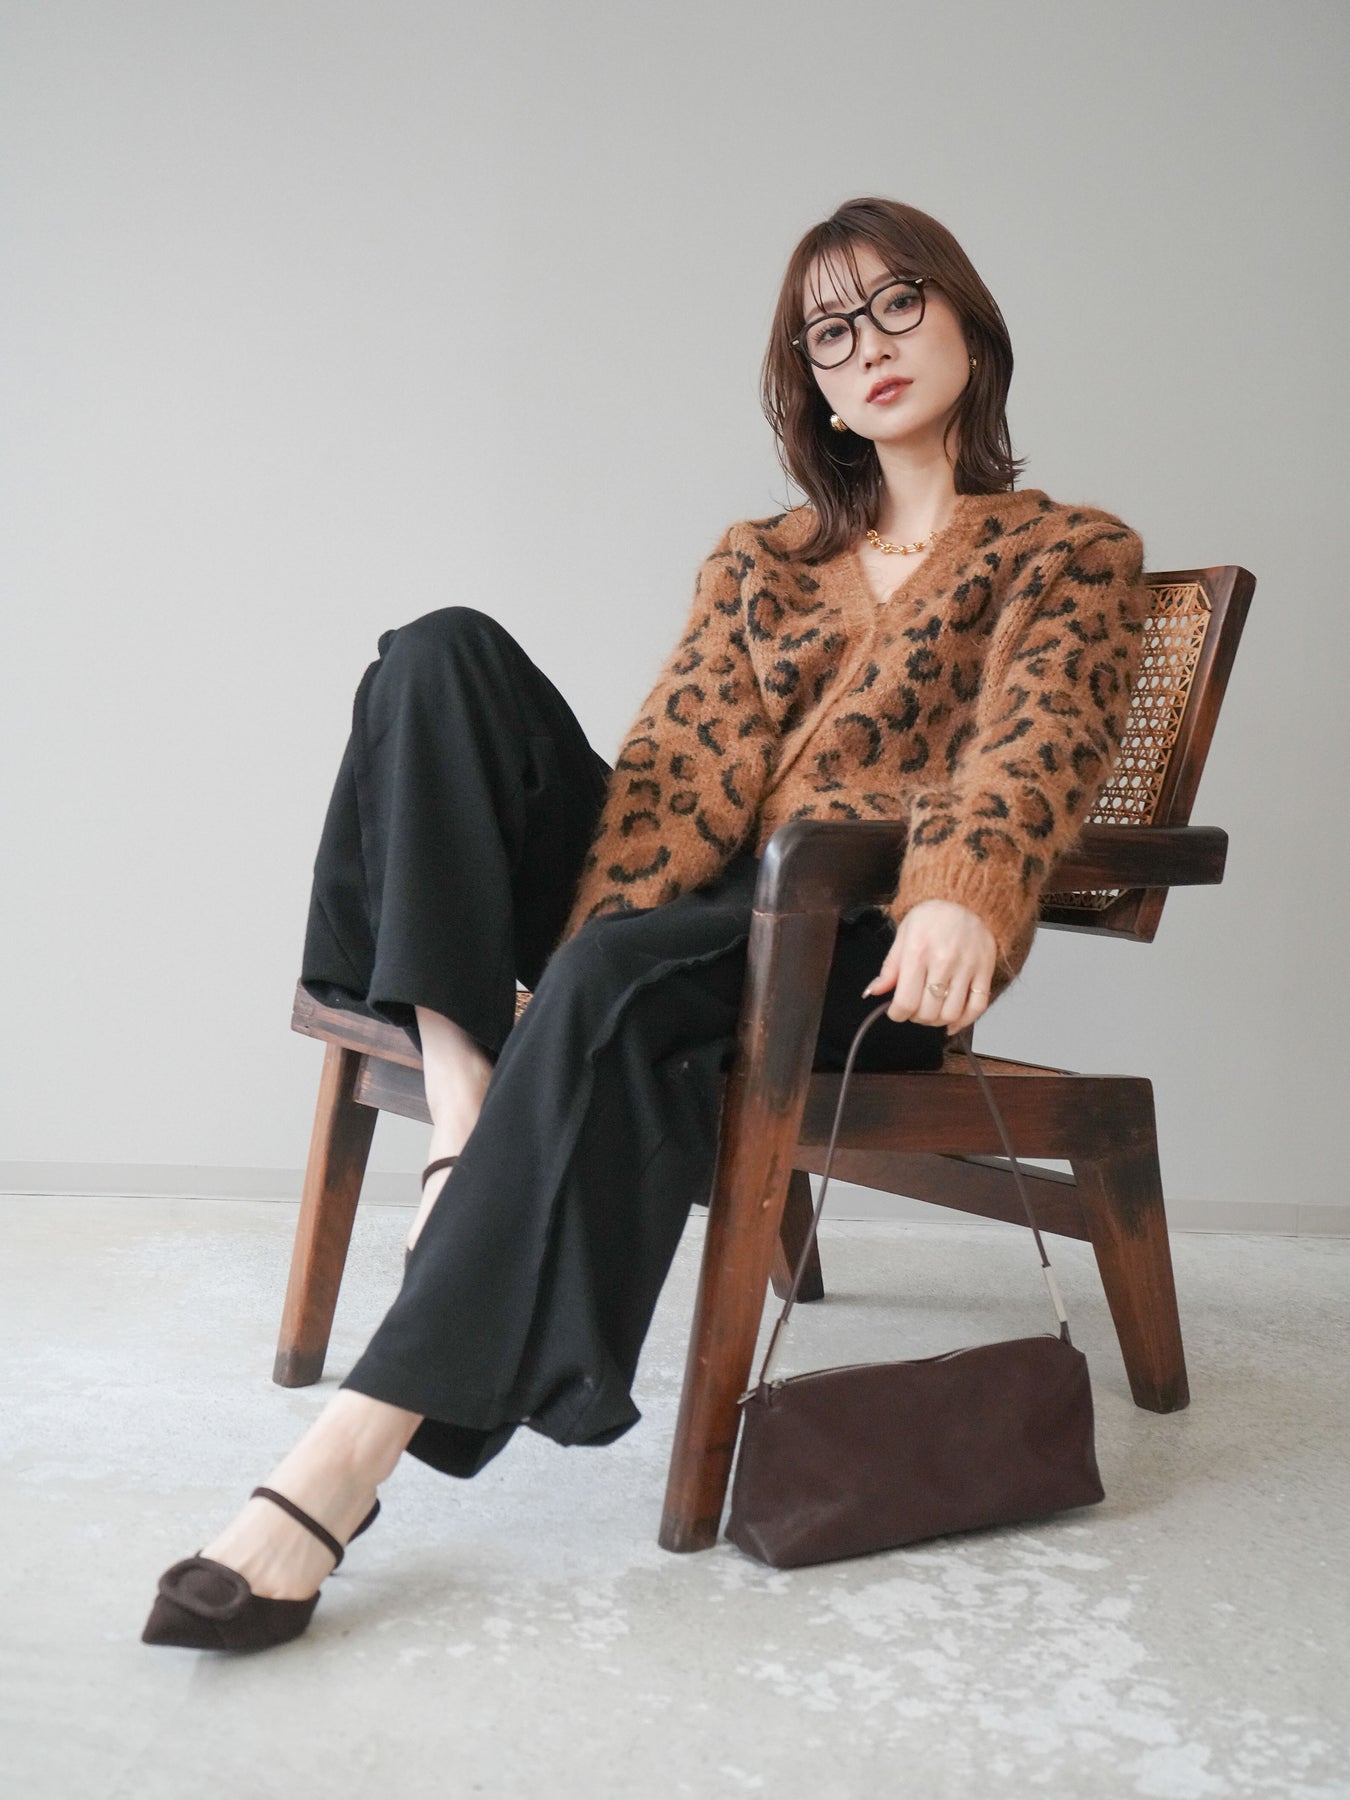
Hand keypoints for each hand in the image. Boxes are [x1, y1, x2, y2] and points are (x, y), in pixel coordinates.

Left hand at [862, 899, 995, 1035]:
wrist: (964, 898)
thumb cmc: (931, 916)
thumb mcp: (903, 936)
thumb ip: (890, 968)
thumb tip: (873, 992)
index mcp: (918, 953)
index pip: (906, 1001)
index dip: (897, 1014)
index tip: (896, 1011)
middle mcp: (944, 961)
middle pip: (928, 1012)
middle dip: (916, 1017)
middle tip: (914, 1008)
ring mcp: (967, 967)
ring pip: (951, 1013)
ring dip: (938, 1021)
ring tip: (932, 1011)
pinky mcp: (985, 970)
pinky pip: (978, 1006)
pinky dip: (964, 1021)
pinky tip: (953, 1020)